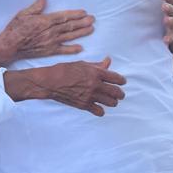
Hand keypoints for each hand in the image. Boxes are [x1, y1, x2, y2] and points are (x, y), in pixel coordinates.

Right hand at [0, 0, 94, 64]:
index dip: (75, 14)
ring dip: (81, 33)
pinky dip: (72, 49)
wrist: (9, 47)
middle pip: (69, 26)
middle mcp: (50, 32)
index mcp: (44, 21)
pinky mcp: (48, 51)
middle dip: (82, 22)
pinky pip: (63, 50)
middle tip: (92, 19)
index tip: (84, 12)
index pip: (63, 16)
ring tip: (91, 29)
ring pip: (69, 36)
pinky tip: (80, 48)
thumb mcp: (24, 13)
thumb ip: (36, 5)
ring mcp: (50, 42)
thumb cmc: (14, 29)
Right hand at [7, 57, 126, 115]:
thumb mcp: (82, 64)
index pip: (117, 78)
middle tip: (120, 94)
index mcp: (96, 73)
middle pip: (116, 92)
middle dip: (120, 94)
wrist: (50, 82)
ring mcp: (90, 96)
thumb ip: (97, 65)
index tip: (122, 82)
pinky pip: (99, 111)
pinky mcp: (84, 105)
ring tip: (111, 101)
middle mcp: (95, 85)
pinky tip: (99, 108)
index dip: (122, 81)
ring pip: (111, 103)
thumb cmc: (65, 70)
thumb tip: (109, 61)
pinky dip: (101, 111)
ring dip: (113, 102)